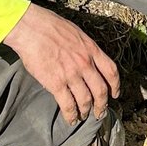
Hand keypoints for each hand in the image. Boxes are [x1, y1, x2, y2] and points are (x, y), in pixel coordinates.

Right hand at [5, 3, 119, 124]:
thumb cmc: (50, 26)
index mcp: (91, 50)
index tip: (115, 94)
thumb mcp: (76, 34)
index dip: (115, 86)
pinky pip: (68, 104)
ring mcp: (72, 74)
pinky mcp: (56, 83)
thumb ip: (84, 48)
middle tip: (99, 113)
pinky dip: (71, 115)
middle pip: (100, 91)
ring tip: (83, 116)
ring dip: (86, 111)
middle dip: (102, 105)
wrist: (31, 28)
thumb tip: (87, 59)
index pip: (111, 71)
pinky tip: (71, 119)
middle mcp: (85, 64)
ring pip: (85, 100)